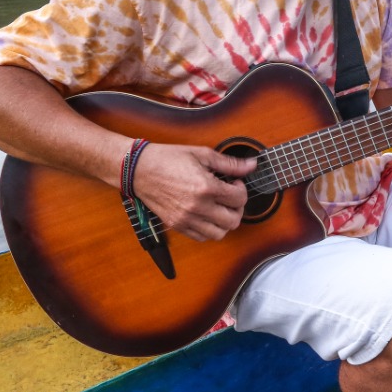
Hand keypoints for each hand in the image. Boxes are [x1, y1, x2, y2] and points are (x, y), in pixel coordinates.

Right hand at [130, 144, 256, 240]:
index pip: (239, 199)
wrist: (139, 169)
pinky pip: (202, 237)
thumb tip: (252, 165)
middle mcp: (197, 207)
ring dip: (225, 222)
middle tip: (231, 197)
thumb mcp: (202, 154)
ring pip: (219, 233)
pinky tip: (207, 215)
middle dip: (237, 208)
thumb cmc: (168, 159)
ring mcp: (186, 219)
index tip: (234, 183)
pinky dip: (210, 229)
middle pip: (233, 220)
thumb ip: (230, 163)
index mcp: (206, 188)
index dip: (242, 189)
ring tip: (220, 208)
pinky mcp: (177, 225)